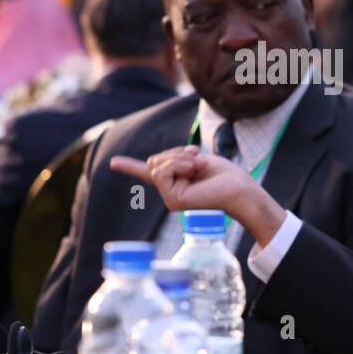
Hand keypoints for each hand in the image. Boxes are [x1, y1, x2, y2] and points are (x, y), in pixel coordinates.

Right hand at [112, 146, 288, 244]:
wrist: (239, 189)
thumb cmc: (224, 175)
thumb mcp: (194, 159)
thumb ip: (173, 160)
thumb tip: (153, 164)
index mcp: (176, 181)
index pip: (149, 172)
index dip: (130, 166)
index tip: (113, 162)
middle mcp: (169, 191)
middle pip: (155, 160)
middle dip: (175, 153)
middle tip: (197, 159)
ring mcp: (169, 198)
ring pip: (157, 164)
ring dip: (179, 158)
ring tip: (197, 167)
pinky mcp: (172, 201)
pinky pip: (162, 171)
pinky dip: (178, 164)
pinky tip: (192, 171)